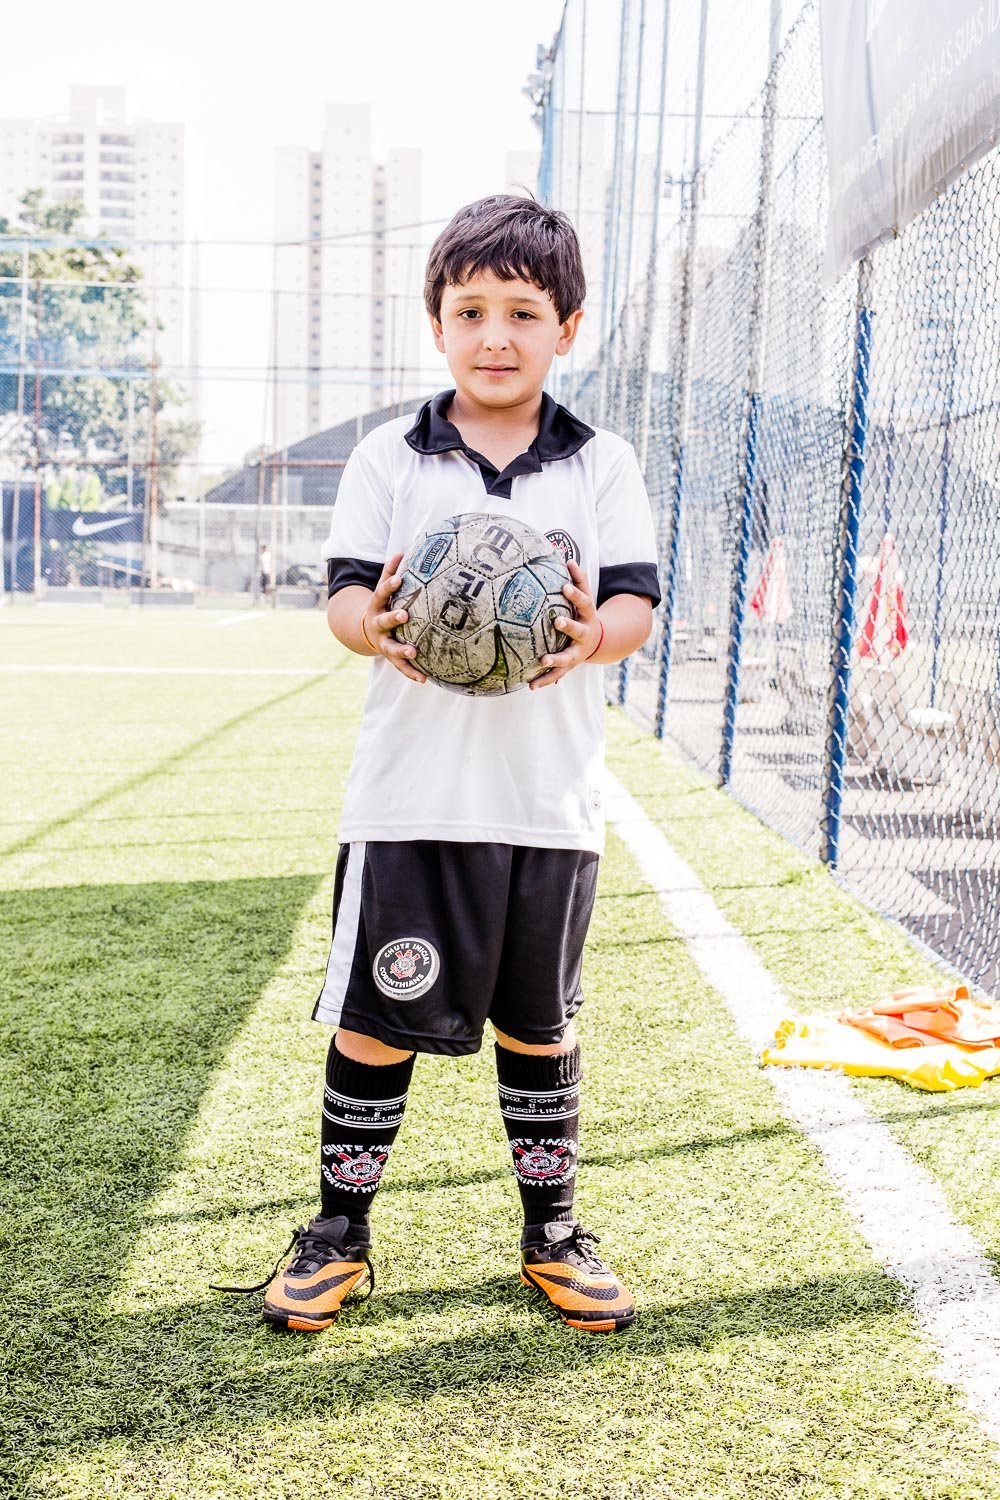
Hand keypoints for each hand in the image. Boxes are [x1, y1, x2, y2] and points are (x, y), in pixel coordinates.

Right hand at [362, 552, 426, 683]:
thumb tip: (400, 551)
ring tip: (414, 652)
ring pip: (391, 648)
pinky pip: (401, 667)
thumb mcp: (382, 590)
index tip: (398, 580)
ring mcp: (384, 642)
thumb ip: (390, 573)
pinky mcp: (391, 657)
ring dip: (402, 650)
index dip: (389, 586)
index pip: (381, 593)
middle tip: (404, 615)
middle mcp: (378, 625)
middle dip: (393, 618)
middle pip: (384, 621)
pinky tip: (425, 679)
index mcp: (377, 606)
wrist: (365, 632)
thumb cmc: (383, 606)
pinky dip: (412, 673)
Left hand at [529, 560, 601, 689]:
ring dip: (556, 660)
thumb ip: (578, 580)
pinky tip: (530, 686)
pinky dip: (545, 681)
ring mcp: (577, 652)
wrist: (598, 642)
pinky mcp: (569, 666)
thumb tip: (568, 557)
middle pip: (578, 631)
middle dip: (569, 626)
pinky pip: (557, 675)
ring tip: (542, 661)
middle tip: (557, 621)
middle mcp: (585, 635)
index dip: (575, 594)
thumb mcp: (585, 597)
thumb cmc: (584, 614)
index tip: (564, 587)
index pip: (583, 602)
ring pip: (567, 657)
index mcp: (588, 615)